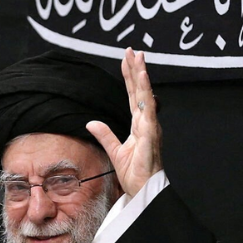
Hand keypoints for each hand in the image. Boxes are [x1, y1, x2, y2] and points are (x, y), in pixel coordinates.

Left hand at [86, 48, 162, 196]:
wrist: (144, 192)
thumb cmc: (135, 175)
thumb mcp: (115, 151)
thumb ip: (104, 134)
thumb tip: (91, 122)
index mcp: (139, 125)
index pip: (133, 96)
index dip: (130, 78)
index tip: (127, 60)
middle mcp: (146, 122)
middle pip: (139, 91)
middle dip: (136, 69)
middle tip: (132, 50)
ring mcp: (150, 126)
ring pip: (145, 95)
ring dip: (141, 74)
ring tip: (138, 56)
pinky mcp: (151, 133)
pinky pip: (148, 108)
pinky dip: (146, 91)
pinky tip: (142, 77)